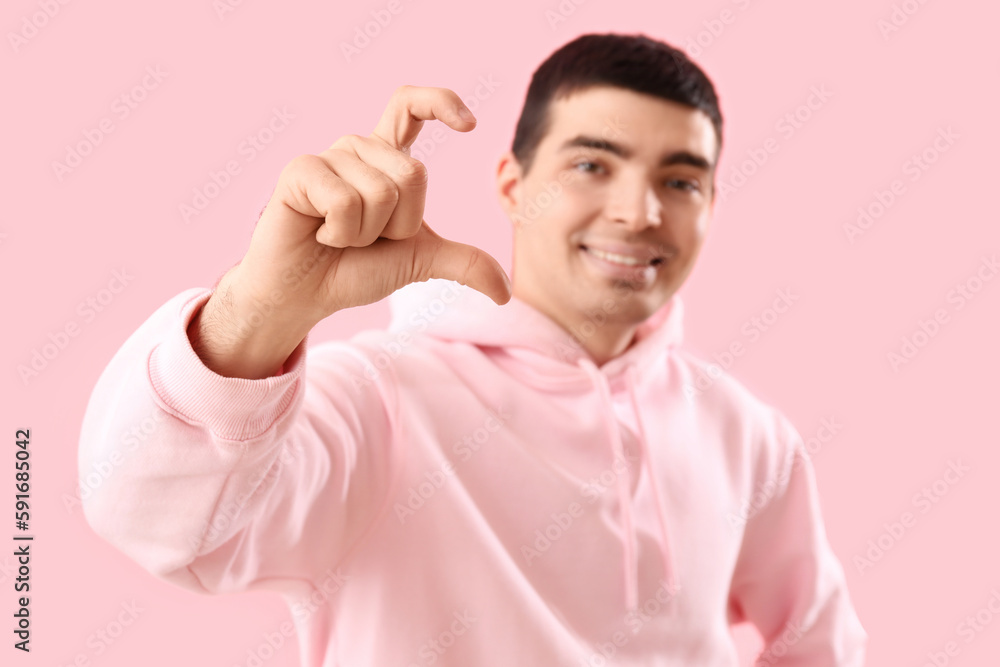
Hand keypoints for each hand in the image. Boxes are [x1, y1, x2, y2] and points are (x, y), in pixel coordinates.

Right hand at [232, 84, 511, 332]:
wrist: (305, 294)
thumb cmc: (355, 270)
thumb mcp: (418, 263)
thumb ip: (462, 265)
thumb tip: (504, 292)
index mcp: (387, 159)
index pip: (411, 106)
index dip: (441, 103)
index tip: (470, 125)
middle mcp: (359, 149)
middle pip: (413, 174)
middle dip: (398, 224)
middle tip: (365, 237)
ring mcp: (329, 157)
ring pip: (381, 193)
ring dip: (365, 234)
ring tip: (338, 236)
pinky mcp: (301, 170)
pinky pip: (346, 203)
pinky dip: (340, 234)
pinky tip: (319, 233)